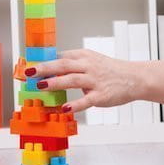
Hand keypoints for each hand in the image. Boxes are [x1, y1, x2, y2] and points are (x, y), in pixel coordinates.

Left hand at [25, 49, 142, 113]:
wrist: (135, 78)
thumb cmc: (110, 70)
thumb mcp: (91, 60)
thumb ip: (73, 64)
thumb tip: (50, 70)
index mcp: (84, 56)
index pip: (60, 56)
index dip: (43, 61)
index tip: (28, 66)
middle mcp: (88, 66)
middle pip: (63, 65)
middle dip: (44, 68)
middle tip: (29, 72)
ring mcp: (95, 81)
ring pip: (72, 80)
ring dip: (55, 83)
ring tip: (41, 86)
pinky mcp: (101, 96)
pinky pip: (86, 100)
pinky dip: (75, 104)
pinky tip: (64, 108)